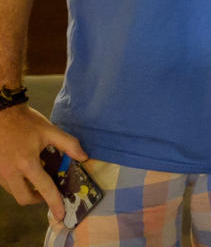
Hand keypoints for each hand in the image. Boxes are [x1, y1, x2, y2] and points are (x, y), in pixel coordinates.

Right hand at [0, 104, 87, 221]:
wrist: (2, 114)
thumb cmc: (27, 122)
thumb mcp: (51, 130)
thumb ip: (69, 144)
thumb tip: (84, 158)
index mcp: (27, 163)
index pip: (44, 188)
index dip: (54, 202)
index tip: (60, 214)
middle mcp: (11, 172)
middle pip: (24, 198)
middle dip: (38, 199)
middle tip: (48, 192)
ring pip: (14, 193)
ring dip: (26, 191)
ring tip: (37, 180)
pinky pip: (6, 185)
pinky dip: (17, 184)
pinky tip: (24, 173)